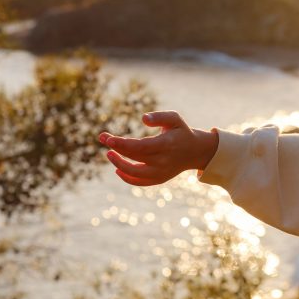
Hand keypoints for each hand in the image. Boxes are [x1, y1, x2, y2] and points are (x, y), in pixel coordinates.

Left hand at [98, 111, 217, 186]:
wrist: (195, 151)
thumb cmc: (180, 132)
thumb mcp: (174, 119)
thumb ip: (159, 116)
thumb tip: (143, 118)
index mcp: (166, 145)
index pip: (140, 147)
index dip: (122, 144)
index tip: (108, 138)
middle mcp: (163, 161)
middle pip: (134, 157)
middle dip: (116, 148)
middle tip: (103, 137)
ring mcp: (161, 172)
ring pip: (134, 173)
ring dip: (118, 164)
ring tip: (109, 153)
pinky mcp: (159, 179)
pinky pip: (140, 182)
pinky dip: (127, 177)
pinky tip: (117, 168)